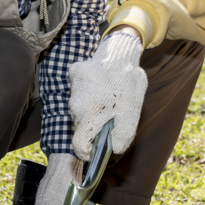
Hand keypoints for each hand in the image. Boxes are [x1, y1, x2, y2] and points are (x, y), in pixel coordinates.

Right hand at [69, 31, 145, 160]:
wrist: (120, 51)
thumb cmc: (128, 84)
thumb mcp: (132, 112)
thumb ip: (123, 134)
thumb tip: (114, 149)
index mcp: (88, 115)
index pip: (79, 144)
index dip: (87, 152)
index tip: (95, 151)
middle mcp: (75, 103)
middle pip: (81, 125)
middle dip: (94, 126)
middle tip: (111, 117)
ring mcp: (73, 88)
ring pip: (79, 108)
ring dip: (92, 109)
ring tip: (108, 98)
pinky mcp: (74, 74)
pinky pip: (79, 90)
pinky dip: (89, 91)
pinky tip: (102, 84)